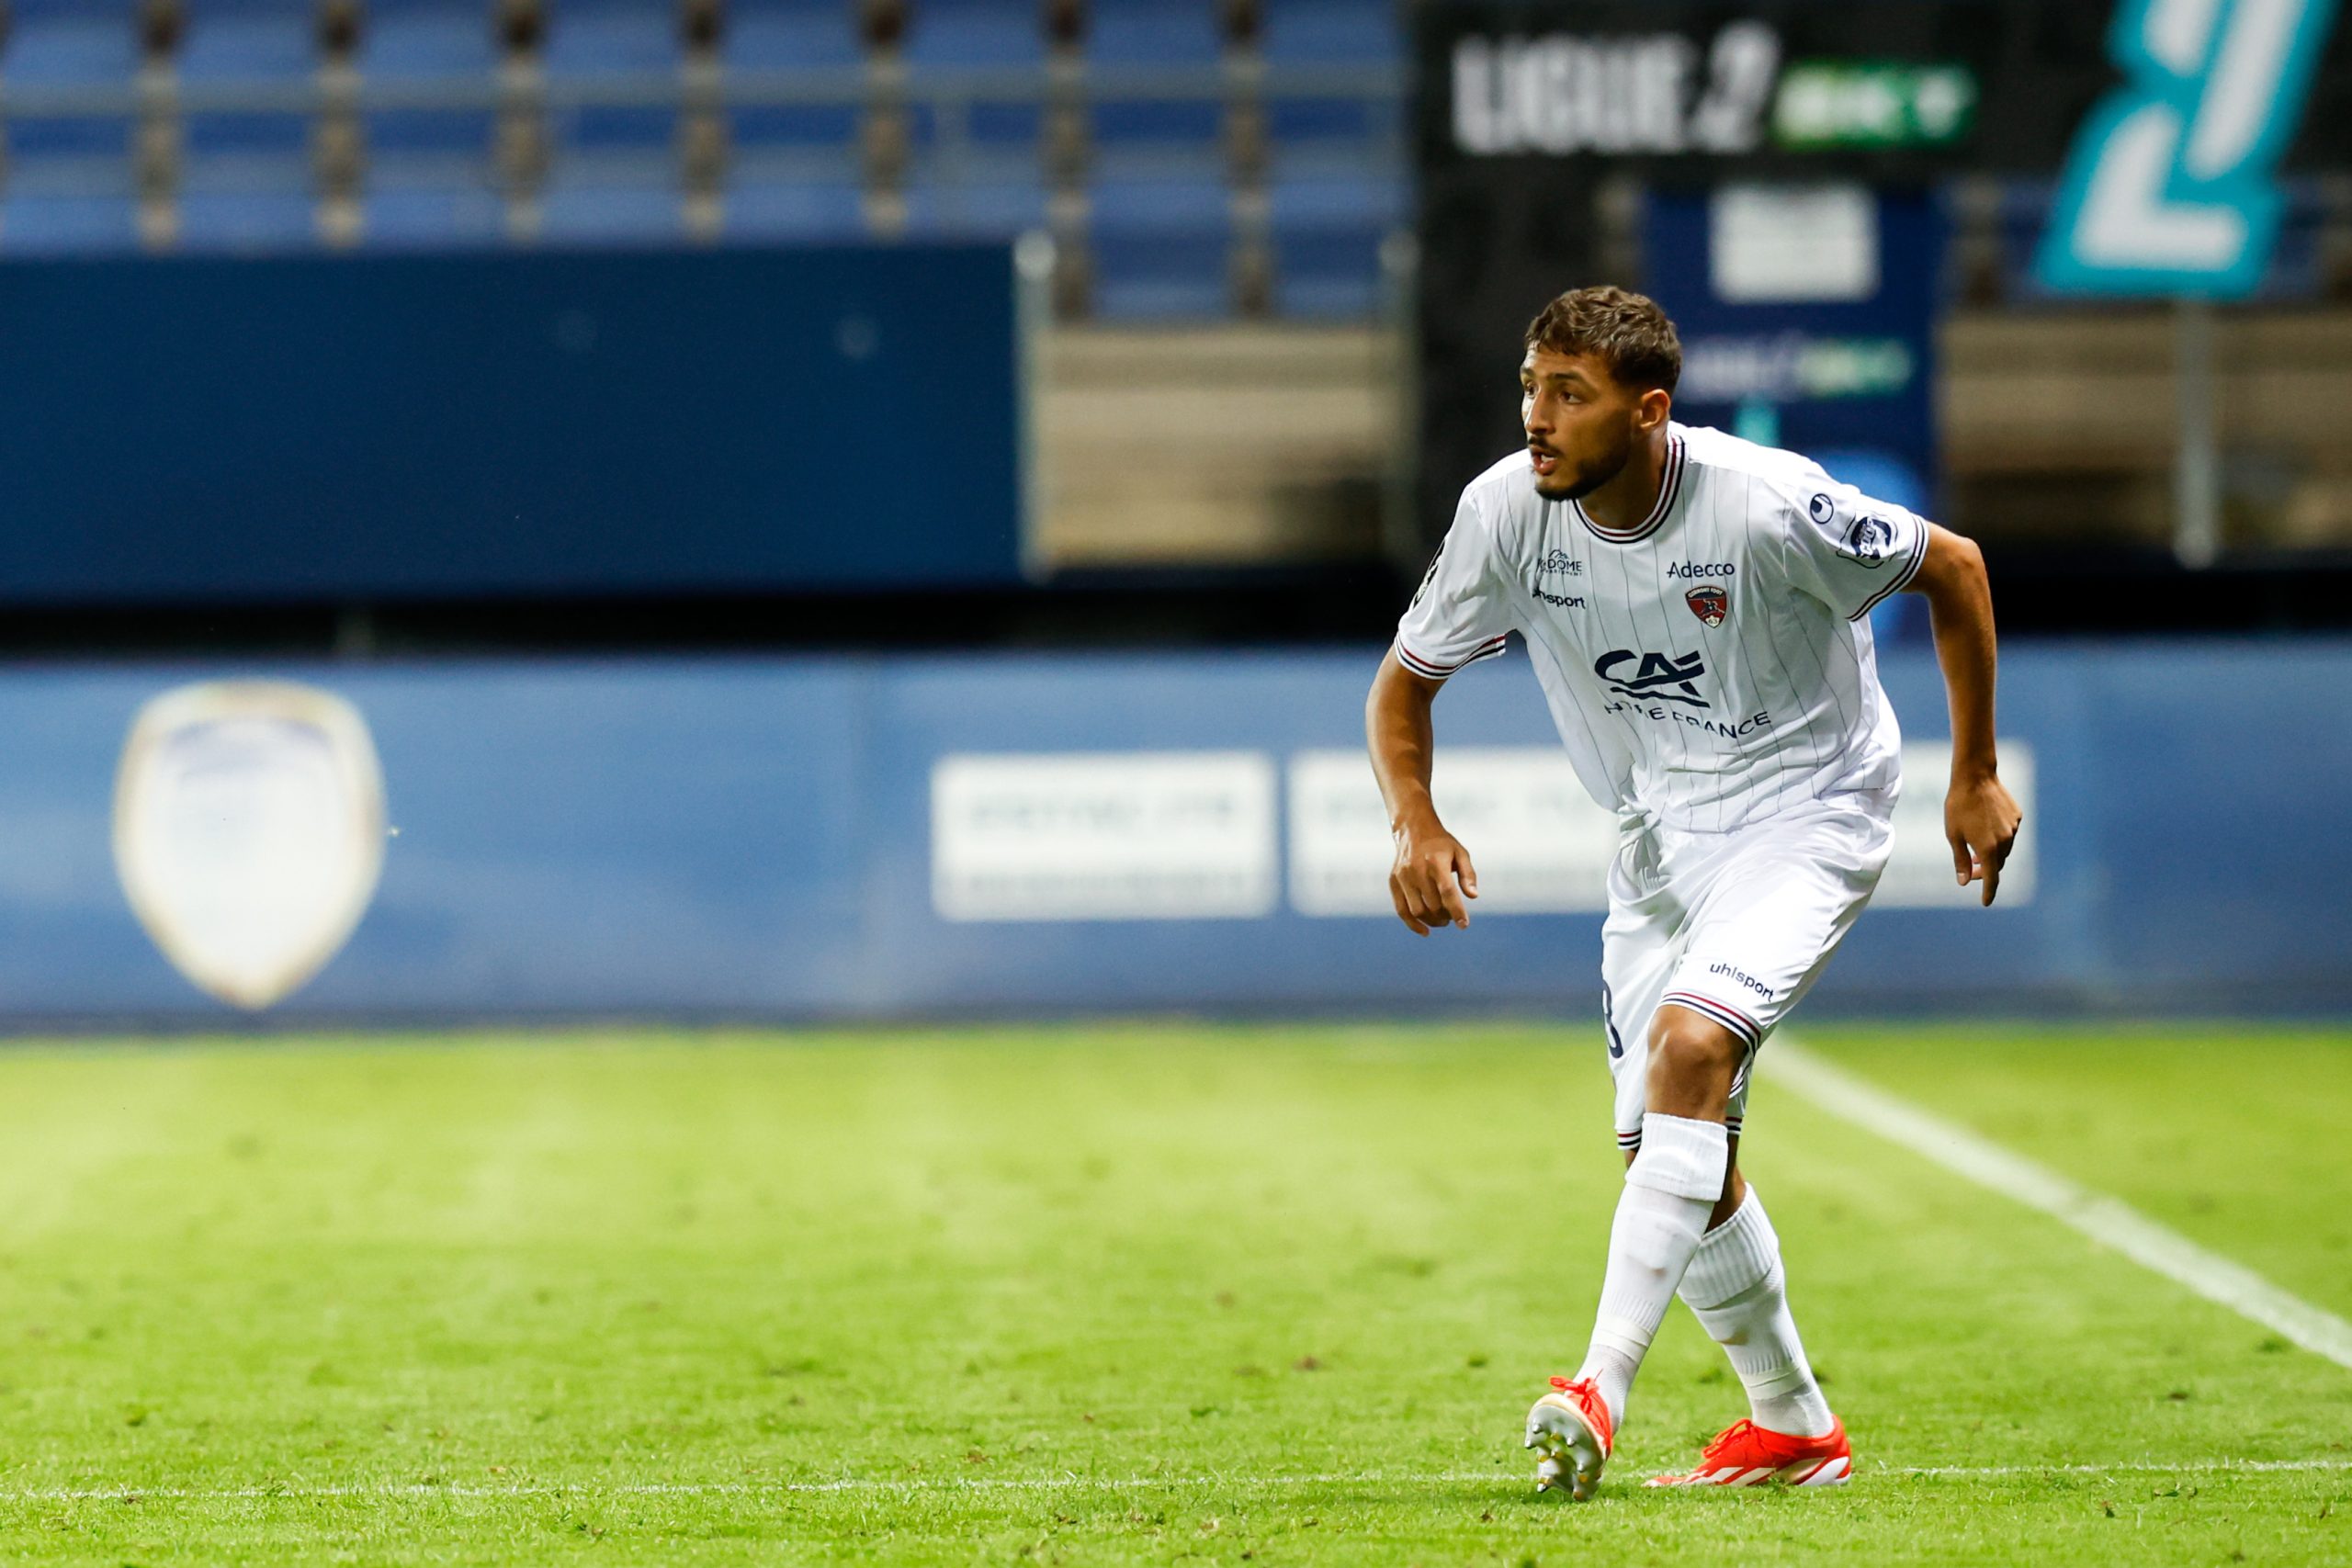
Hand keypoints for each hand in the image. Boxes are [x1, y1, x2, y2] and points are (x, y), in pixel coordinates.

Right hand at [1389, 813, 1477, 934]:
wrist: (1413, 830)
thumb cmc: (1441, 844)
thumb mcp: (1460, 853)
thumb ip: (1468, 874)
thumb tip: (1473, 897)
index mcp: (1435, 861)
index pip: (1447, 892)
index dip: (1456, 911)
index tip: (1464, 925)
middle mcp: (1416, 869)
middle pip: (1432, 904)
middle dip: (1446, 916)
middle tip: (1452, 917)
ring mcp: (1402, 876)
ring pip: (1417, 910)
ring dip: (1432, 921)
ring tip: (1442, 921)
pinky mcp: (1393, 882)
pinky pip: (1401, 910)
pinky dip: (1413, 924)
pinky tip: (1425, 931)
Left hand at [1945, 770, 2021, 906]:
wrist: (1975, 777)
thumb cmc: (1958, 807)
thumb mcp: (1953, 835)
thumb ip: (1961, 860)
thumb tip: (1965, 881)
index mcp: (1988, 848)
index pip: (1992, 878)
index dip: (1988, 892)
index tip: (1985, 902)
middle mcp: (2005, 841)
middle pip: (1998, 864)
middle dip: (1986, 870)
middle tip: (1972, 869)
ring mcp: (2014, 828)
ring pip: (2005, 849)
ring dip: (1993, 854)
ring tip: (1976, 849)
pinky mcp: (2017, 816)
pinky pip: (2009, 833)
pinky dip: (1999, 837)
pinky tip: (1986, 828)